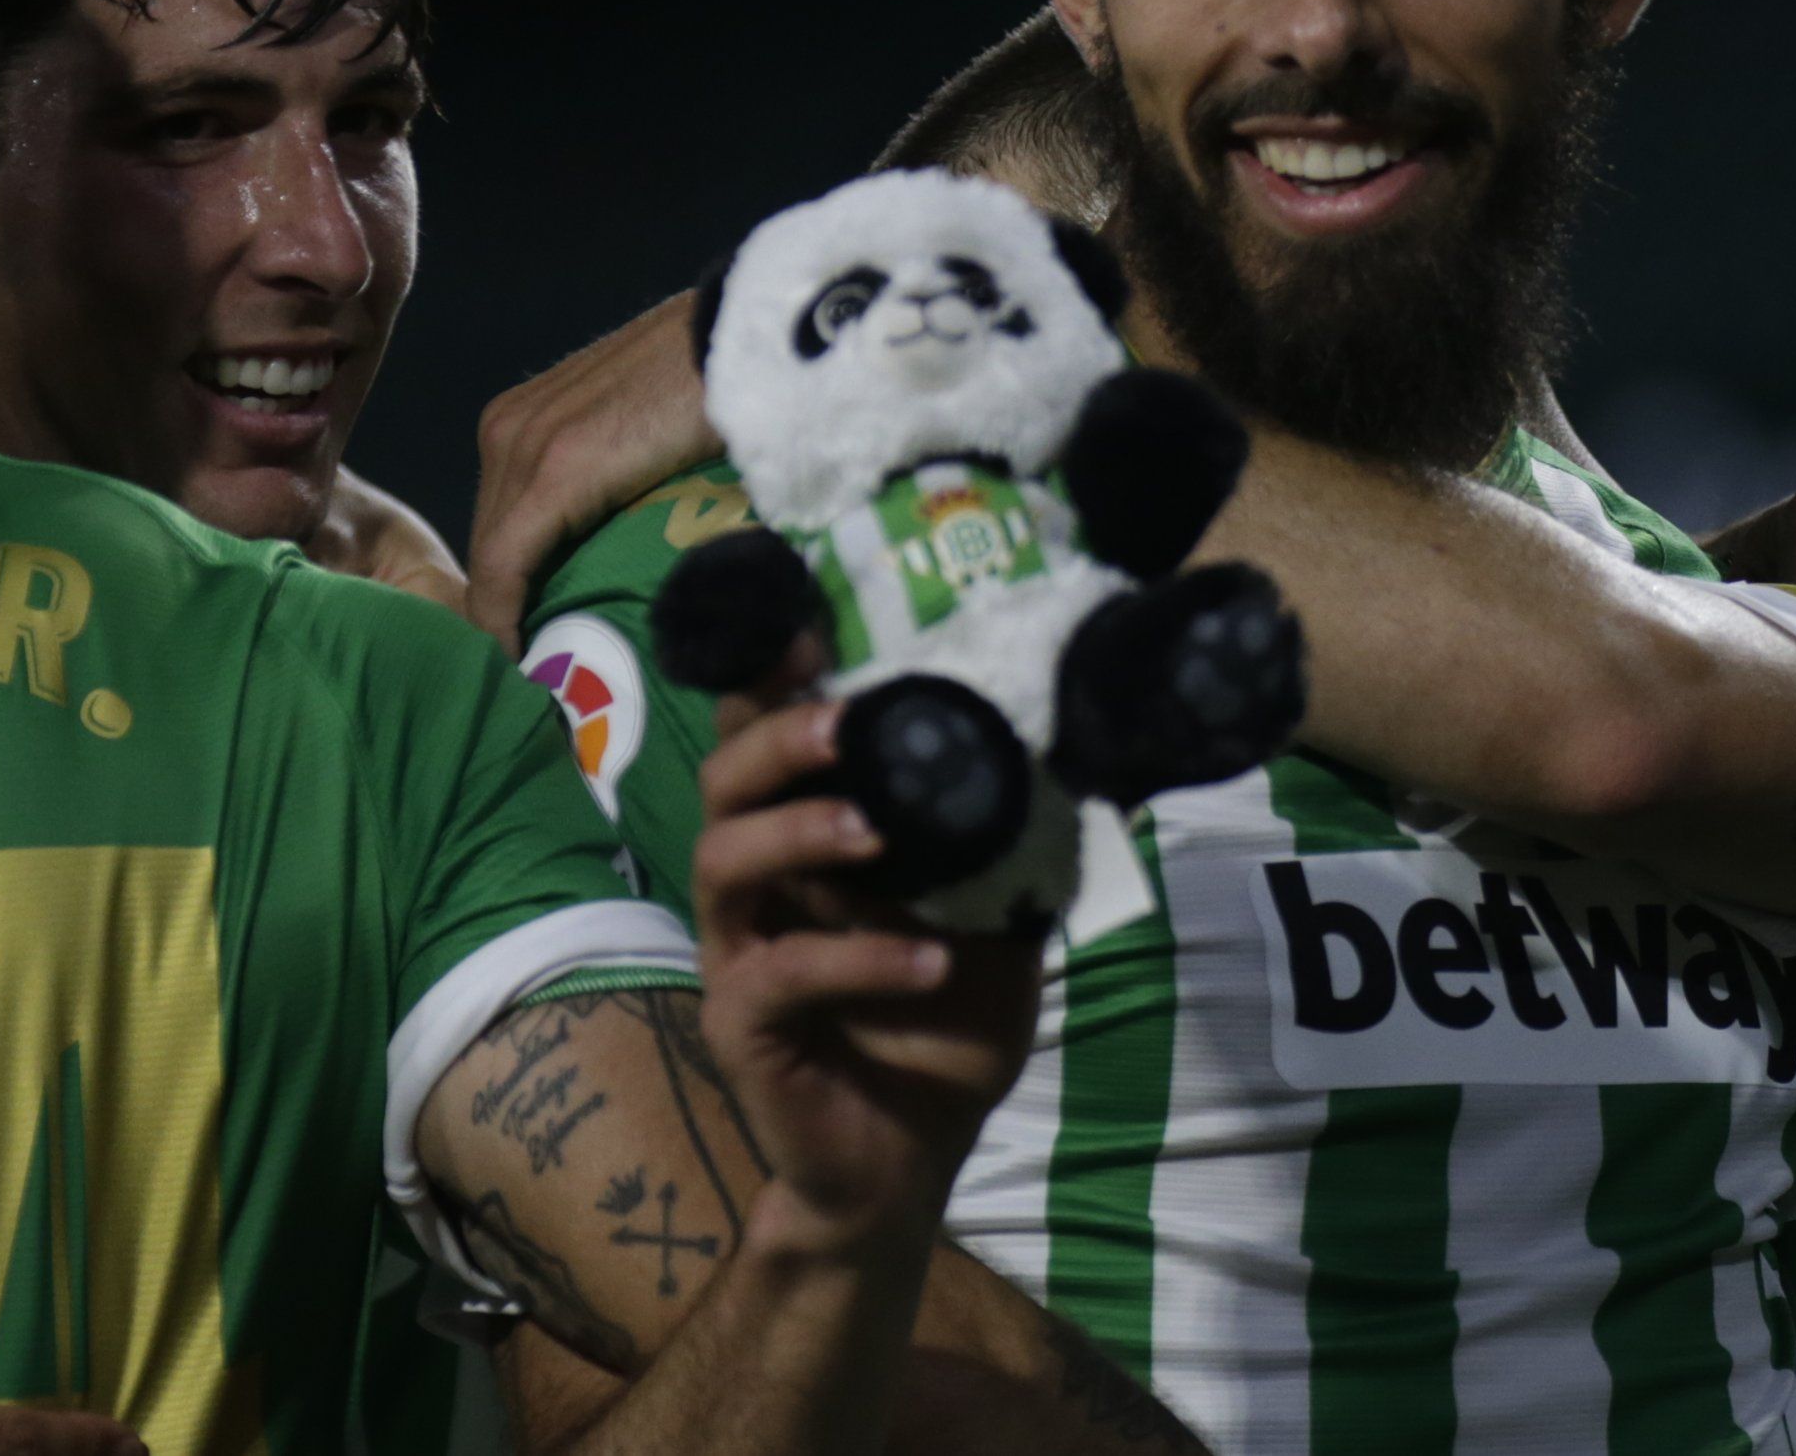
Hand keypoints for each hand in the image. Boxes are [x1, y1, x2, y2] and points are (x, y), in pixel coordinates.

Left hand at [470, 292, 715, 652]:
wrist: (742, 341)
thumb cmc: (708, 383)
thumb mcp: (635, 434)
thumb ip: (611, 474)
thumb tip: (623, 536)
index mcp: (521, 418)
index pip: (500, 521)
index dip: (509, 584)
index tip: (530, 637)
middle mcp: (505, 428)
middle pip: (491, 540)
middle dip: (509, 602)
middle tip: (539, 661)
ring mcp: (522, 445)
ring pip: (493, 557)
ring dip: (509, 614)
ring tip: (536, 667)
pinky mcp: (553, 471)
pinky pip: (506, 562)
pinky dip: (505, 615)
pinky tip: (516, 657)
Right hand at [690, 702, 1043, 1252]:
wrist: (906, 1165)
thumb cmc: (940, 1035)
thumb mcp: (996, 927)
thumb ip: (1011, 851)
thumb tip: (1072, 763)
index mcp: (806, 848)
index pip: (766, 746)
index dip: (772, 684)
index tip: (806, 630)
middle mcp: (760, 888)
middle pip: (724, 783)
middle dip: (777, 739)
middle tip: (843, 723)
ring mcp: (740, 955)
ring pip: (724, 862)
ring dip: (799, 831)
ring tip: (875, 832)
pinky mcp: (743, 1026)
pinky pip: (779, 975)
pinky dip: (856, 958)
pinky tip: (927, 961)